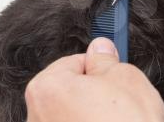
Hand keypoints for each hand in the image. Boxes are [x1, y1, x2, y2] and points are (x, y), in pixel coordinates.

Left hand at [25, 38, 163, 121]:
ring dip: (91, 115)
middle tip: (118, 100)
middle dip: (94, 92)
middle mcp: (37, 118)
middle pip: (70, 91)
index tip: (111, 69)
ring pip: (72, 116)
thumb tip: (101, 48)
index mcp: (48, 89)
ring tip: (116, 121)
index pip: (74, 62)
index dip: (99, 66)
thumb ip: (107, 59)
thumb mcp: (126, 79)